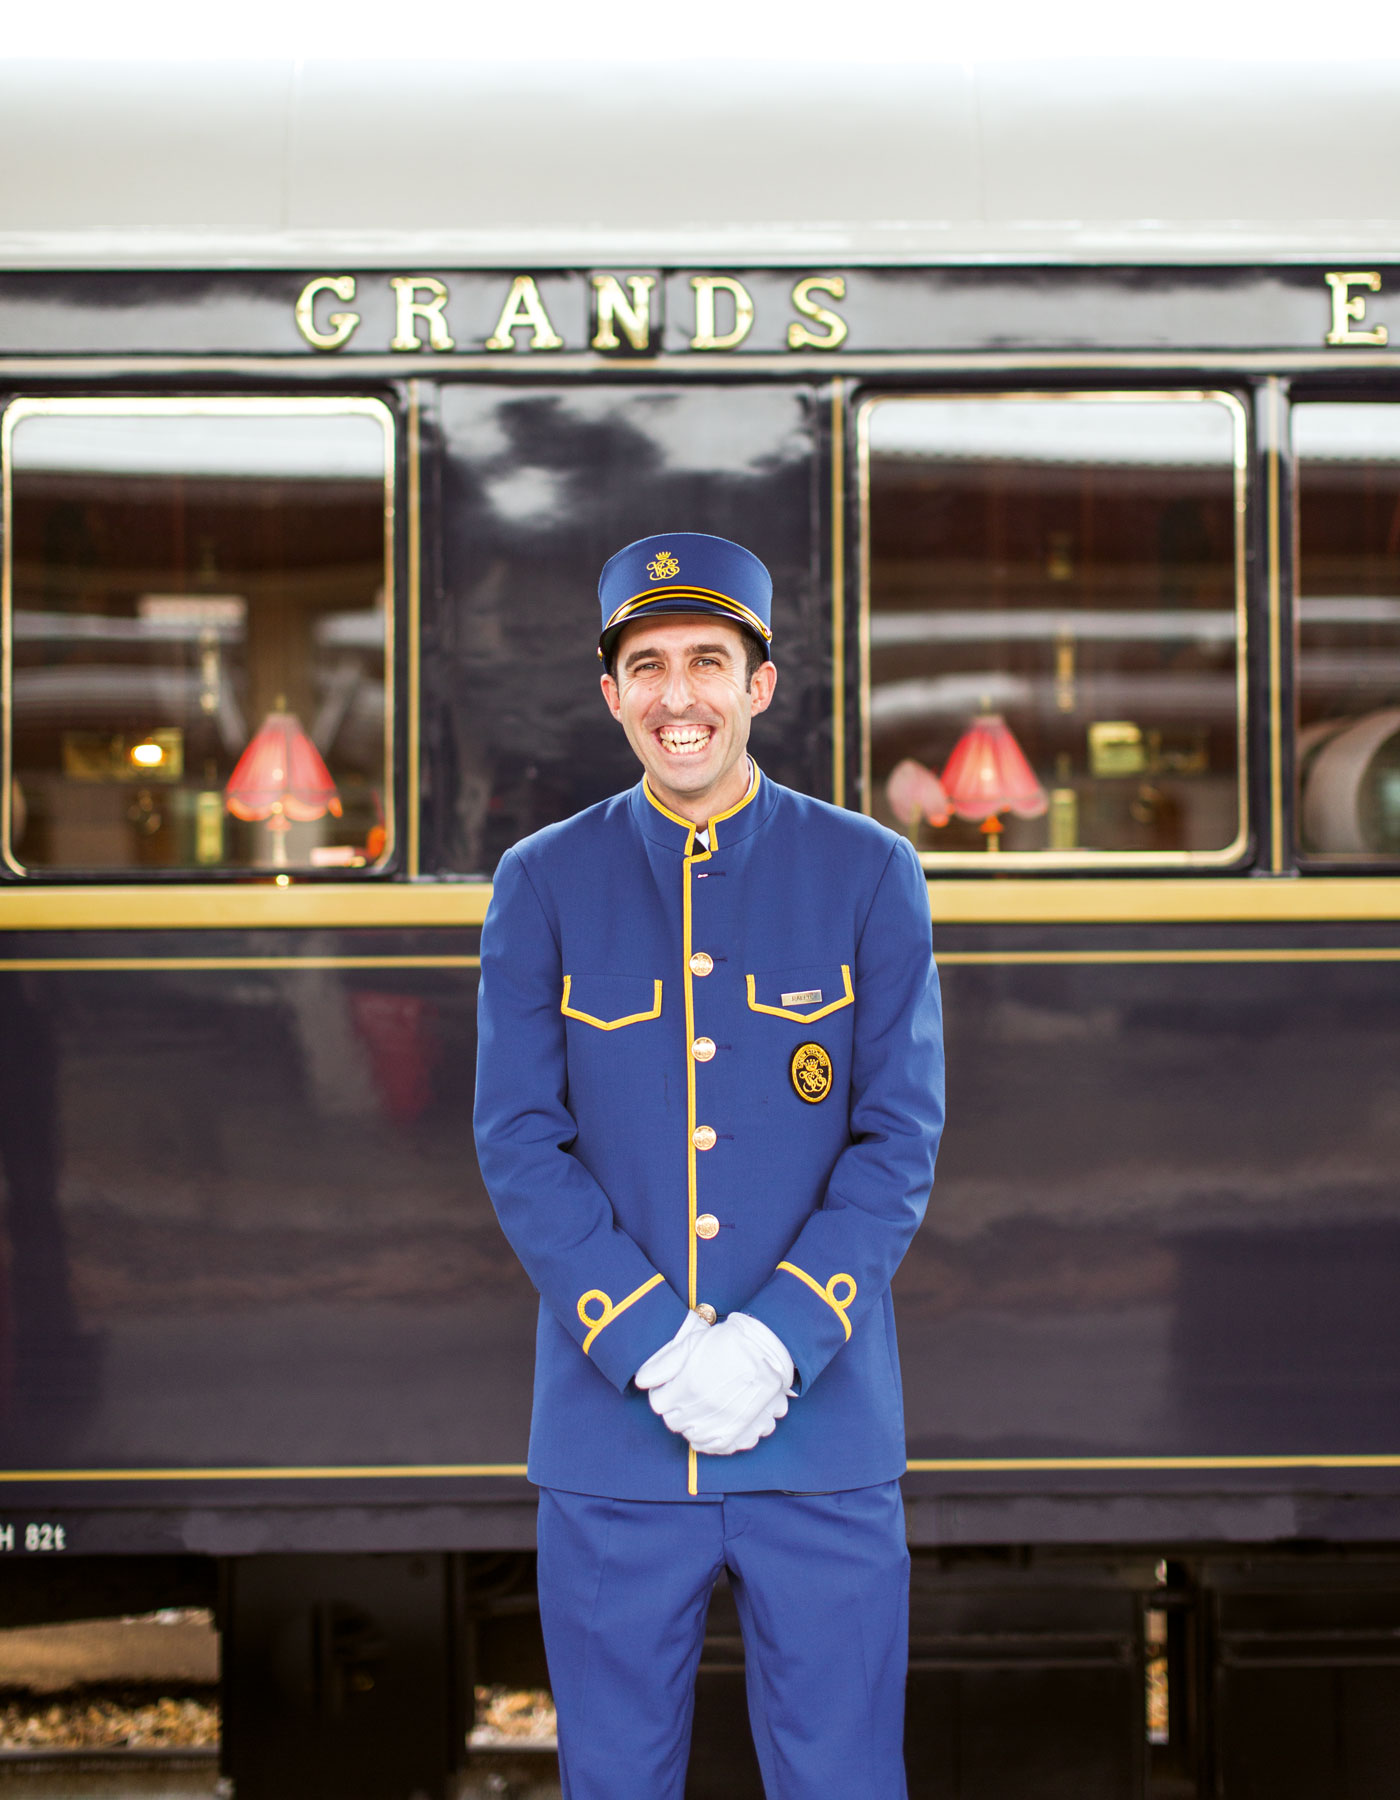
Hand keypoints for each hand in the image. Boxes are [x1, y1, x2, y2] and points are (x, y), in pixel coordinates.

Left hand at [638, 1312, 794, 1455]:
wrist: (767, 1349)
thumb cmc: (728, 1343)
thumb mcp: (691, 1344)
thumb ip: (663, 1364)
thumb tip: (641, 1380)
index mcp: (687, 1387)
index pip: (659, 1404)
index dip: (662, 1393)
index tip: (669, 1387)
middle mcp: (703, 1410)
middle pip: (675, 1422)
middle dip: (675, 1410)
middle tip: (685, 1397)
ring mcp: (722, 1423)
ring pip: (694, 1438)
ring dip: (692, 1427)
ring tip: (698, 1412)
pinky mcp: (741, 1431)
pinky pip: (718, 1448)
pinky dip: (712, 1442)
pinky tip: (712, 1428)